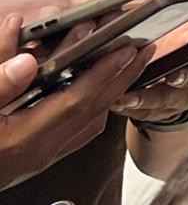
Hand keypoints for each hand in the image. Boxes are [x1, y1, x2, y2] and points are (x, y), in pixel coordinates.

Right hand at [0, 13, 151, 190]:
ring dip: (113, 89)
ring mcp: (42, 157)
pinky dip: (95, 106)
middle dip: (122, 77)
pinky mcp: (38, 157)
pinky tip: (98, 90)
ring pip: (90, 121)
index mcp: (25, 138)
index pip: (78, 100)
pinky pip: (79, 130)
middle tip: (146, 48)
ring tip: (130, 63)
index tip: (127, 47)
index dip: (105, 72)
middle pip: (94, 110)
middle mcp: (41, 150)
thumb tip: (25, 57)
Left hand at [110, 20, 187, 123]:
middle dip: (187, 75)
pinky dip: (133, 108)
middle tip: (172, 75)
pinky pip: (148, 112)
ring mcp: (182, 94)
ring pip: (171, 98)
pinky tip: (117, 100)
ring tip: (129, 94)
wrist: (155, 77)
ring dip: (151, 97)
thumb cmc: (163, 40)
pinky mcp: (161, 111)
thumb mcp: (166, 15)